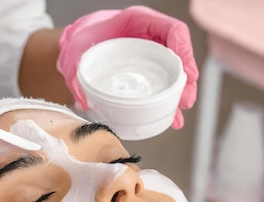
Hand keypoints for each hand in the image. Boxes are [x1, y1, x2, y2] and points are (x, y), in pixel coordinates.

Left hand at [57, 6, 198, 128]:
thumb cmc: (81, 41)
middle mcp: (150, 37)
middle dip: (186, 80)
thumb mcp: (75, 55)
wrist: (79, 44)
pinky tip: (171, 117)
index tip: (188, 75)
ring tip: (179, 115)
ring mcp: (151, 54)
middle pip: (179, 54)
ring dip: (180, 93)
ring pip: (174, 71)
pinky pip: (164, 83)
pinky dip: (168, 100)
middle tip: (186, 101)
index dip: (185, 51)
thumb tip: (83, 101)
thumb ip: (76, 74)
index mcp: (138, 22)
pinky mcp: (148, 70)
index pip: (172, 30)